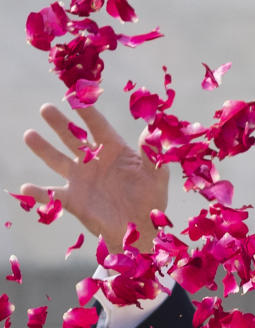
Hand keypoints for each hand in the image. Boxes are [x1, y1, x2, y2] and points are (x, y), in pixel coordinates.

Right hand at [21, 104, 168, 253]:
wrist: (141, 231)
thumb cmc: (152, 200)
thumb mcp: (157, 176)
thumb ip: (153, 154)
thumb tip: (152, 132)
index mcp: (114, 151)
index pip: (98, 127)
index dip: (88, 113)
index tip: (76, 97)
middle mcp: (94, 161)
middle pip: (73, 138)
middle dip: (59, 123)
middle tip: (45, 108)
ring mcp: (81, 180)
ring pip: (57, 159)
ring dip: (43, 148)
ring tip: (29, 134)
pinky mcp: (74, 200)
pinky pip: (52, 195)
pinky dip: (39, 193)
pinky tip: (26, 188)